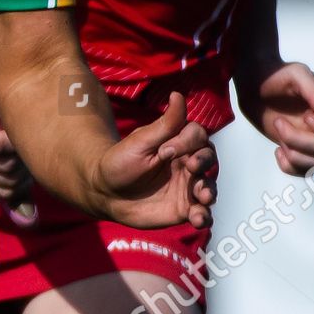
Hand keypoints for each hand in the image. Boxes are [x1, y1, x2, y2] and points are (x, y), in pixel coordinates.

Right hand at [0, 106, 30, 198]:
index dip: (18, 143)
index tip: (30, 138)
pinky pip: (2, 193)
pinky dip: (18, 188)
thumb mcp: (2, 110)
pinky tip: (20, 176)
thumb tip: (28, 140)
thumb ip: (13, 118)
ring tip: (28, 163)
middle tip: (34, 153)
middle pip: (4, 165)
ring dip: (24, 175)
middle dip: (24, 161)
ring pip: (7, 181)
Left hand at [92, 91, 217, 229]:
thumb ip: (164, 124)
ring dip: (209, 191)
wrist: (105, 193)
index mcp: (177, 144)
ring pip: (209, 186)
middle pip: (209, 159)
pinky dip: (205, 216)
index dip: (188, 141)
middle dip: (205, 162)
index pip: (197, 136)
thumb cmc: (120, 163)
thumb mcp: (140, 142)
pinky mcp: (184, 209)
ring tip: (202, 196)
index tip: (167, 149)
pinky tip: (198, 219)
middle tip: (191, 168)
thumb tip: (178, 95)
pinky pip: (202, 213)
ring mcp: (186, 187)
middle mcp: (186, 164)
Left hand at [237, 60, 313, 176]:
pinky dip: (289, 167)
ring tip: (279, 137)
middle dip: (301, 141)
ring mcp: (312, 137)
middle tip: (279, 123)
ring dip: (296, 156)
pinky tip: (277, 150)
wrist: (254, 82)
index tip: (306, 116)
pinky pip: (303, 172)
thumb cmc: (277, 74)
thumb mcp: (297, 75)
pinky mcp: (297, 147)